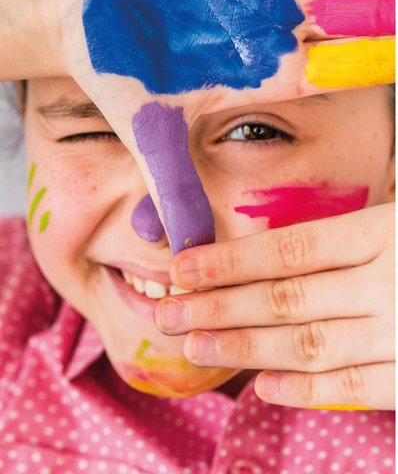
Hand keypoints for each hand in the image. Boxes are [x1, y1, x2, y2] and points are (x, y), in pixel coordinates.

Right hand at [52, 0, 393, 253]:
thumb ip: (177, 187)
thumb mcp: (150, 132)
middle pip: (353, 17)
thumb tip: (186, 261)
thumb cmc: (115, 69)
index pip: (340, 70)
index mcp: (264, 70)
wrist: (78, 7)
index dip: (380, 66)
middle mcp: (274, 22)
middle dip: (392, 12)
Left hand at [154, 203, 394, 409]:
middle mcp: (388, 284)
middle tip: (168, 313)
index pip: (291, 249)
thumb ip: (347, 237)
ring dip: (245, 348)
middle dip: (219, 307)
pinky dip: (305, 390)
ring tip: (195, 347)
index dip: (231, 261)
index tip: (182, 268)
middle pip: (287, 297)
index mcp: (381, 234)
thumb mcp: (397, 224)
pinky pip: (354, 387)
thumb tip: (268, 254)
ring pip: (309, 344)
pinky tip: (262, 386)